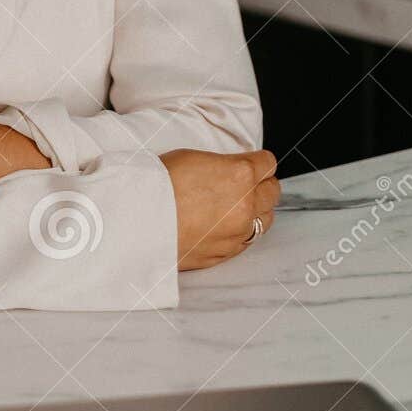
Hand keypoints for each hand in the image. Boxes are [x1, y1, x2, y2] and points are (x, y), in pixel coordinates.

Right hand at [158, 147, 279, 270]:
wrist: (138, 220)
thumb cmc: (157, 185)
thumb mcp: (191, 157)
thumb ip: (221, 165)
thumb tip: (230, 169)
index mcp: (240, 174)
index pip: (268, 163)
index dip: (258, 161)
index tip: (252, 162)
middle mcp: (246, 204)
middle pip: (273, 191)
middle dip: (262, 184)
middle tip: (246, 182)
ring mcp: (238, 232)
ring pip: (266, 219)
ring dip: (256, 210)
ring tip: (235, 205)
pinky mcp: (227, 252)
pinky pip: (247, 240)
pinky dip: (241, 231)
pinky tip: (223, 224)